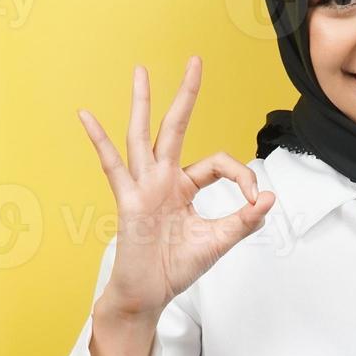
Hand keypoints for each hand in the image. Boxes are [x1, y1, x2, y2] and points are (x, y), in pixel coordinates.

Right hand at [77, 55, 275, 318]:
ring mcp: (143, 187)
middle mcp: (163, 180)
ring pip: (143, 136)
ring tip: (141, 70)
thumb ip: (244, 220)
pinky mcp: (128, 200)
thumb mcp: (218, 241)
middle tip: (195, 60)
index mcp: (184, 187)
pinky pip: (112, 166)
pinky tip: (86, 116)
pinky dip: (99, 140)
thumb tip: (269, 199)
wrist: (149, 294)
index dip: (242, 176)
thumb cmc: (176, 268)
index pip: (218, 163)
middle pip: (175, 128)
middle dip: (186, 95)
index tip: (255, 200)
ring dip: (143, 103)